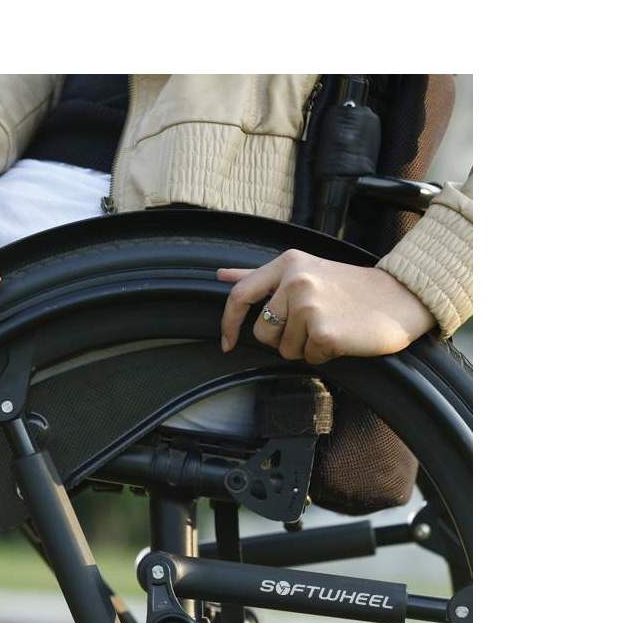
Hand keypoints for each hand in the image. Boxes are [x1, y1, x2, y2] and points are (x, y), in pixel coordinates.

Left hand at [218, 249, 434, 363]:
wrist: (400, 298)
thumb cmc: (351, 288)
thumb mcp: (304, 270)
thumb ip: (261, 276)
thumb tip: (221, 276)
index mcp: (287, 264)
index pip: (240, 295)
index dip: (229, 323)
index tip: (227, 342)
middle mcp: (294, 281)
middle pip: (262, 333)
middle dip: (283, 338)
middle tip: (314, 323)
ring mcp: (308, 306)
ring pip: (284, 349)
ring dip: (305, 347)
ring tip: (331, 325)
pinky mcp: (323, 332)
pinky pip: (308, 358)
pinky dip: (324, 355)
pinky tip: (342, 336)